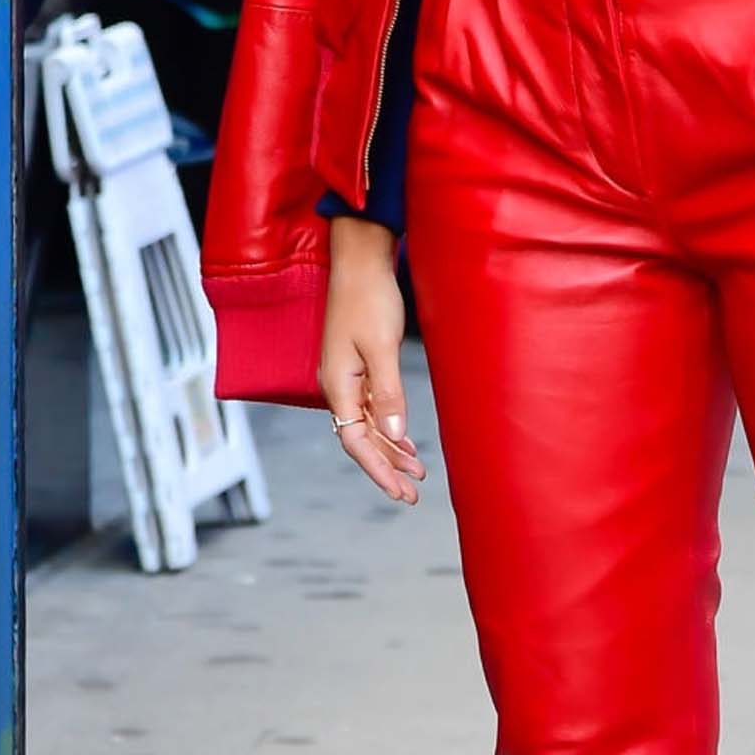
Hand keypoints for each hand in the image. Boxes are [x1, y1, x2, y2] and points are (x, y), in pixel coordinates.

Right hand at [320, 215, 426, 503]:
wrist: (360, 261)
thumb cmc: (369, 298)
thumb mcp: (381, 347)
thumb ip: (387, 392)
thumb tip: (392, 435)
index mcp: (337, 385)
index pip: (355, 442)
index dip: (378, 470)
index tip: (399, 492)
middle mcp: (338, 386)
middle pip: (360, 439)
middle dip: (386, 468)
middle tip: (412, 493)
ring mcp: (347, 377)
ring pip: (367, 426)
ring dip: (390, 450)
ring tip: (416, 471)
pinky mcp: (358, 365)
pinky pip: (371, 408)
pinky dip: (389, 427)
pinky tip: (404, 439)